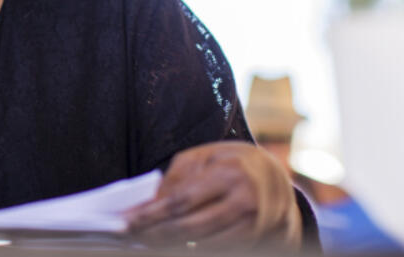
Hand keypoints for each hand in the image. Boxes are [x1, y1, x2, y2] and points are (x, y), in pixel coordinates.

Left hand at [125, 141, 300, 248]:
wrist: (276, 182)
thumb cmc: (232, 164)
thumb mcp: (205, 157)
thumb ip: (177, 177)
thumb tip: (150, 204)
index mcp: (228, 173)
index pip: (182, 199)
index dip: (151, 214)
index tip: (127, 221)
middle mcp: (242, 201)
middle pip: (189, 226)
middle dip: (155, 233)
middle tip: (129, 235)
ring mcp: (250, 225)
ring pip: (202, 244)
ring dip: (169, 246)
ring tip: (145, 242)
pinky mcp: (252, 241)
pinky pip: (216, 250)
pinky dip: (192, 249)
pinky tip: (171, 246)